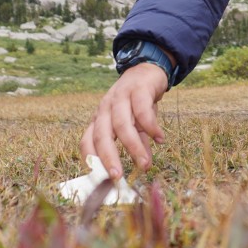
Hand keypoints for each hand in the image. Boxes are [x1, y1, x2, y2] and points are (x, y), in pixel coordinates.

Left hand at [79, 63, 168, 180]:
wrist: (147, 68)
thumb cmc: (137, 101)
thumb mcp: (134, 123)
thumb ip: (138, 142)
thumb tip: (144, 165)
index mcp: (100, 117)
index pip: (88, 140)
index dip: (91, 159)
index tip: (99, 178)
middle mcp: (106, 108)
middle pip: (102, 135)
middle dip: (108, 157)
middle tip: (117, 177)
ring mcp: (120, 97)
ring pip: (122, 124)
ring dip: (133, 146)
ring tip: (145, 164)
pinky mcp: (138, 89)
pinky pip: (142, 110)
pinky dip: (151, 126)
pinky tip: (160, 139)